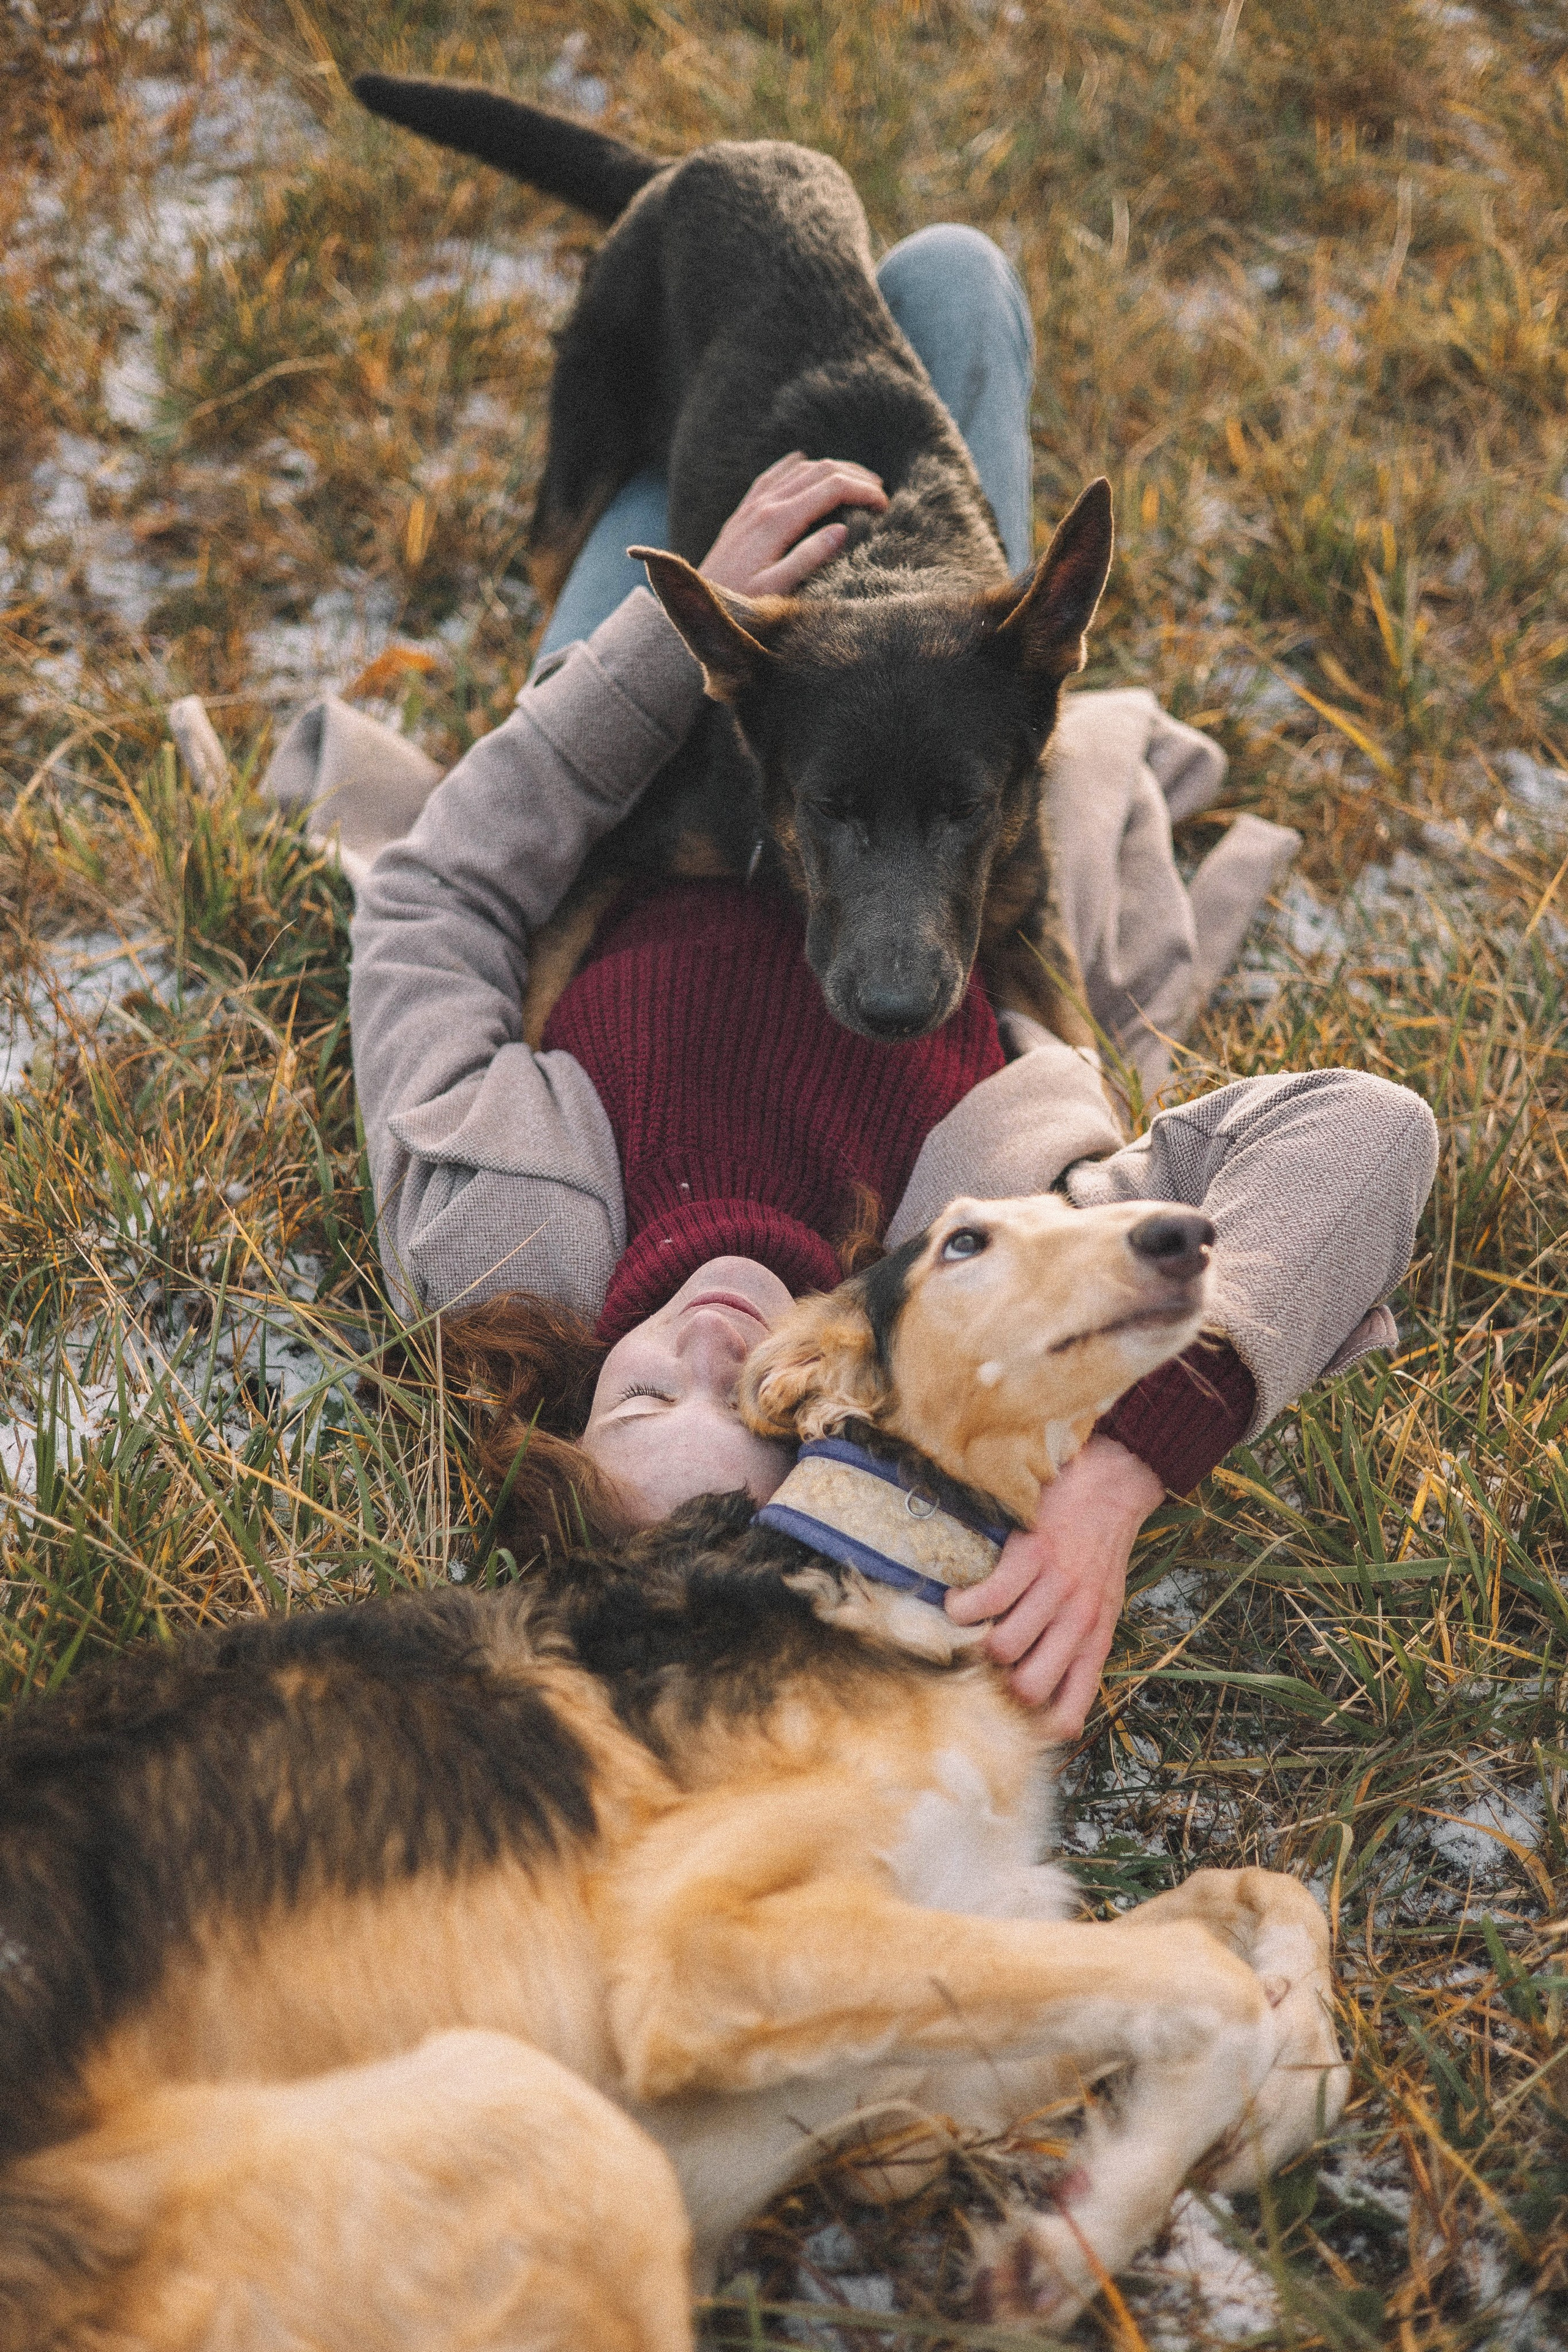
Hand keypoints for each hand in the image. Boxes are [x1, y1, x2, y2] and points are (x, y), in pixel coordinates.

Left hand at [699, 452, 886, 597]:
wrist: (695, 603)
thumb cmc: (737, 603)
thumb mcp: (776, 589)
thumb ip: (808, 559)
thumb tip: (842, 531)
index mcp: (777, 520)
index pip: (831, 488)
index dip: (863, 492)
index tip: (884, 507)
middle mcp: (764, 504)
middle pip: (819, 471)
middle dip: (854, 476)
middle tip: (879, 491)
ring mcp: (752, 505)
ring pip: (799, 469)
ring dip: (831, 469)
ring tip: (856, 481)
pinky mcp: (743, 512)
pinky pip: (772, 475)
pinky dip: (795, 465)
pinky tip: (803, 461)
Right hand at [945, 1435, 1163, 1736]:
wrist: (1115, 1487)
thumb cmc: (1101, 1552)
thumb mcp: (1103, 1609)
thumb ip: (1076, 1648)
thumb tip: (1035, 1691)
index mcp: (1097, 1643)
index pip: (1068, 1714)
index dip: (1032, 1729)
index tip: (1006, 1716)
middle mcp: (1079, 1623)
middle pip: (1026, 1688)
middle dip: (994, 1686)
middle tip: (979, 1664)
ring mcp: (1057, 1590)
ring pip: (1002, 1646)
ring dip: (973, 1641)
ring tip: (968, 1626)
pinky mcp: (1032, 1557)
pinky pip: (986, 1600)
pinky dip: (962, 1605)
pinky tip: (960, 1597)